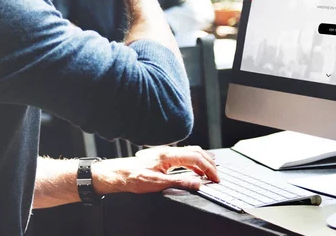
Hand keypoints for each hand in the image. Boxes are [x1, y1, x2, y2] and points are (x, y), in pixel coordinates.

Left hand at [92, 146, 218, 194]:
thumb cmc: (133, 177)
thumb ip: (179, 182)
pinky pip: (184, 156)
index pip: (196, 158)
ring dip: (203, 161)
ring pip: (190, 152)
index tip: (215, 178)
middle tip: (217, 175)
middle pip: (196, 152)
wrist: (118, 174)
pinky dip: (194, 162)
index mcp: (168, 155)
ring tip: (211, 170)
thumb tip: (197, 183)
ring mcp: (166, 153)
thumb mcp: (157, 184)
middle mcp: (168, 151)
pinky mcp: (163, 157)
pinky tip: (195, 169)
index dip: (208, 168)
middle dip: (209, 163)